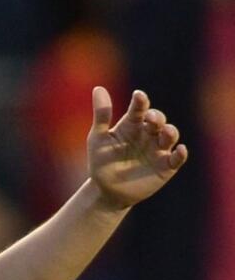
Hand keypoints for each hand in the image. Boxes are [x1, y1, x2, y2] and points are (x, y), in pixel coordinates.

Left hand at [88, 87, 186, 210]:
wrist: (106, 191)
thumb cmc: (101, 162)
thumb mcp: (97, 140)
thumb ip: (101, 115)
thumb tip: (98, 88)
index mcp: (132, 124)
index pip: (139, 109)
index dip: (140, 102)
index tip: (138, 96)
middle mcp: (148, 134)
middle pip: (158, 120)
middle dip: (157, 117)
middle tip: (150, 118)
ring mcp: (158, 149)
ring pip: (170, 135)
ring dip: (170, 131)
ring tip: (165, 132)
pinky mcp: (166, 166)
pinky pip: (177, 158)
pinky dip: (181, 154)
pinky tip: (179, 150)